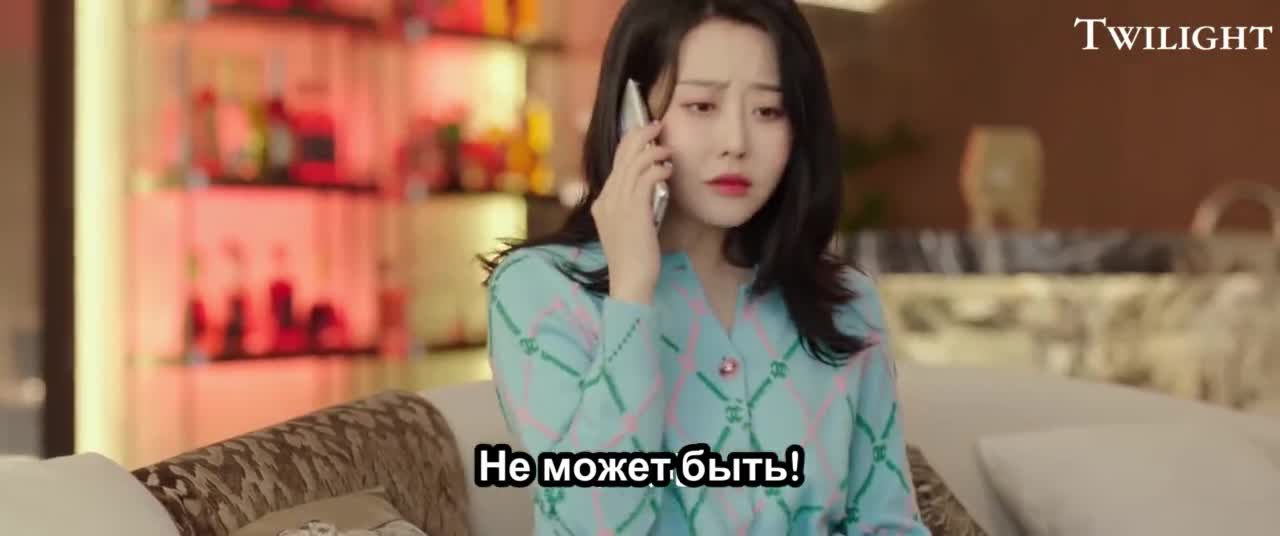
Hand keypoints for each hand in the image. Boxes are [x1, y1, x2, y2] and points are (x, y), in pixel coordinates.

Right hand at [592, 120, 671, 304]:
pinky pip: (646, 176)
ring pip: (634, 162)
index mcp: (602, 202)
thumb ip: (629, 207)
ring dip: (653, 150)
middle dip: (639, 135)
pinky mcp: (634, 208)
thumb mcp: (625, 228)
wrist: (630, 280)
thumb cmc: (632, 259)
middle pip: (621, 155)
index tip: (646, 137)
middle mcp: (607, 198)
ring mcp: (618, 202)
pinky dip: (658, 168)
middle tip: (656, 125)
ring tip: (667, 147)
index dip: (630, 145)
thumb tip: (647, 189)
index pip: (614, 164)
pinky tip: (668, 169)